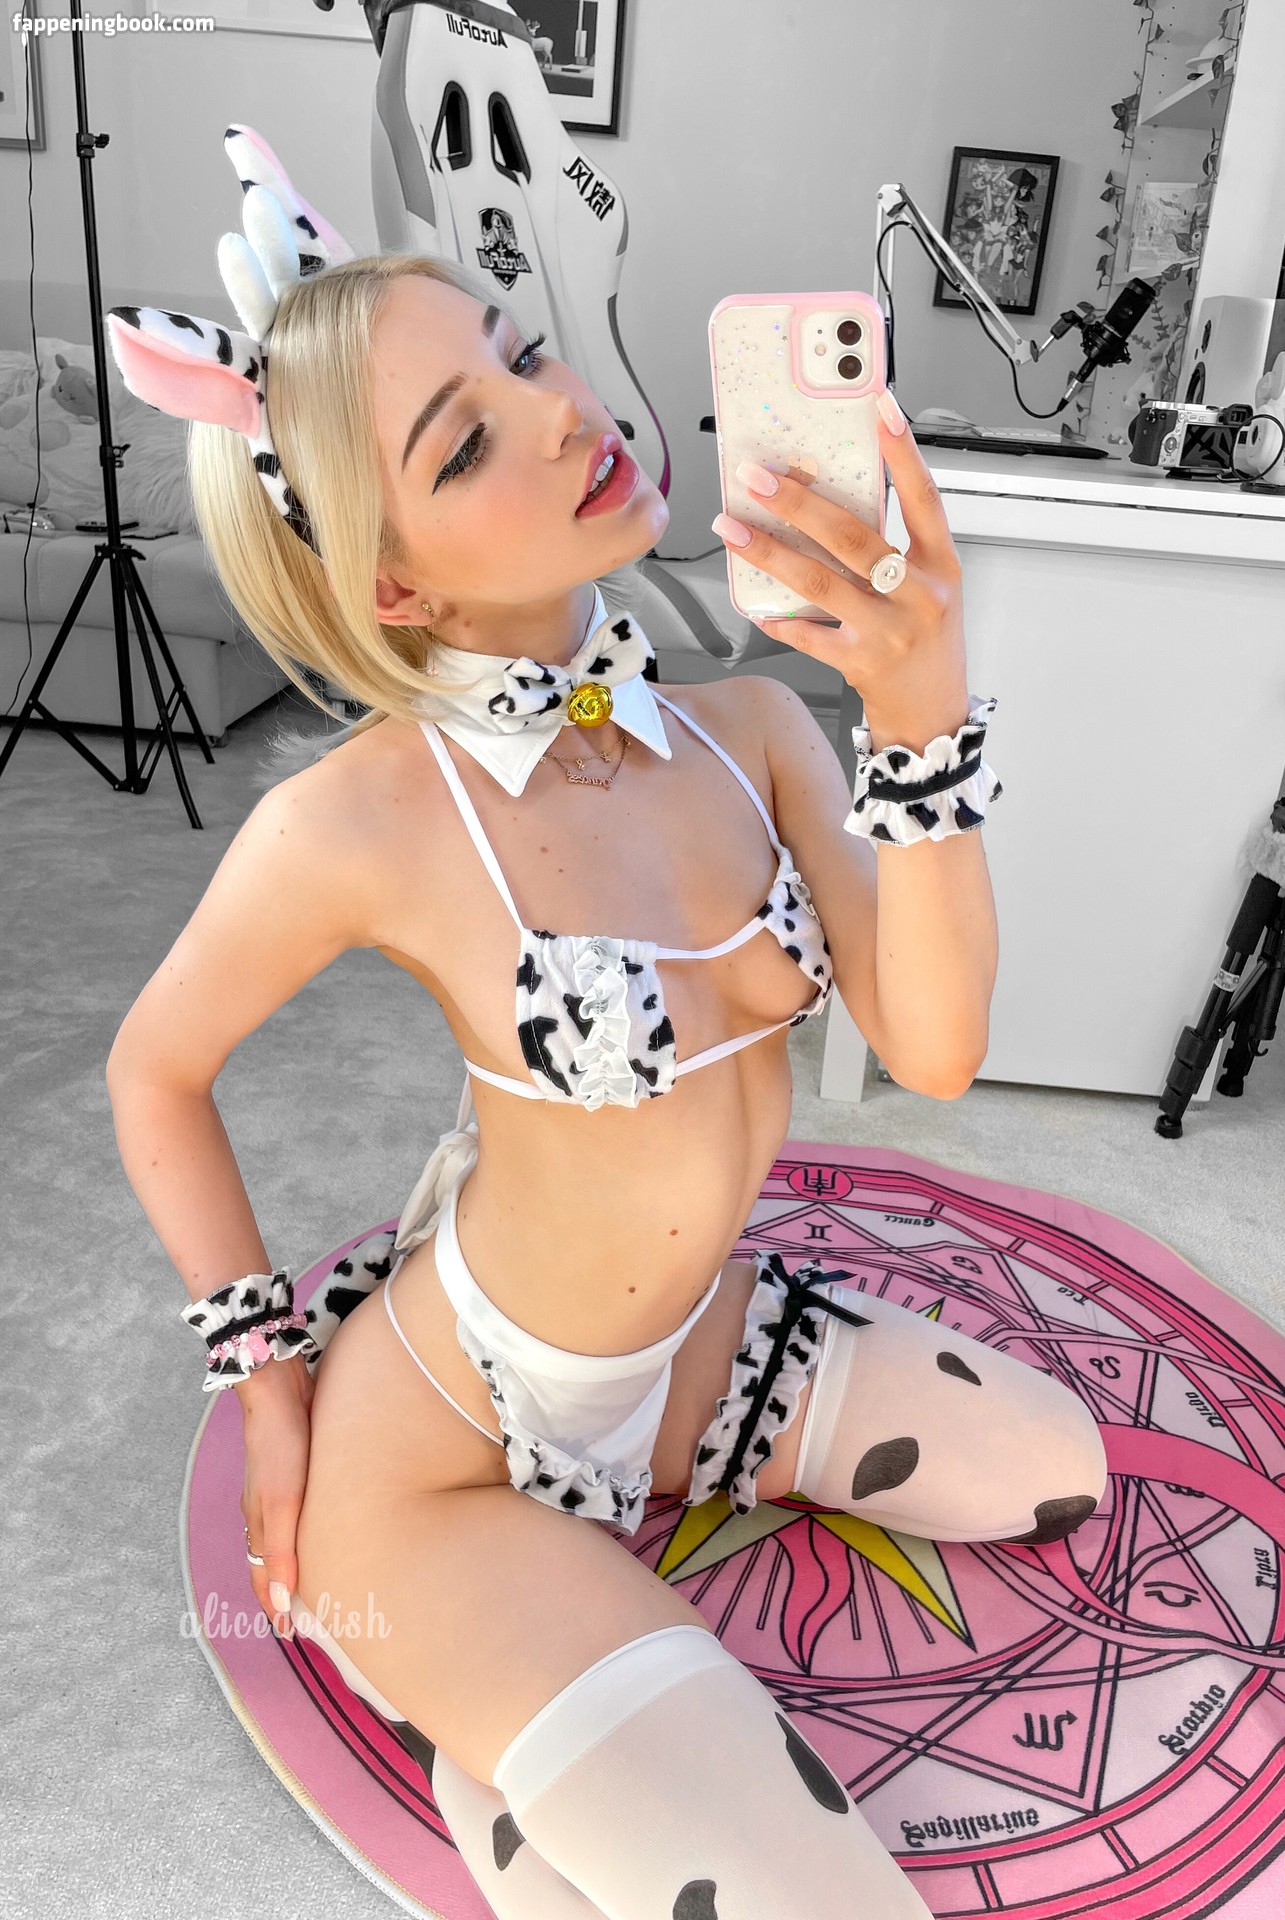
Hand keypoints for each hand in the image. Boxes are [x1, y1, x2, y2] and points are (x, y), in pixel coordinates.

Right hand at [239, 1355, 314, 1640]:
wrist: (278, 1386)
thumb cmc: (279, 1445)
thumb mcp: (281, 1502)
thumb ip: (281, 1550)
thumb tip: (281, 1601)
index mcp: (258, 1523)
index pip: (263, 1578)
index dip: (275, 1607)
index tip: (291, 1635)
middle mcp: (265, 1510)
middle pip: (271, 1561)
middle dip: (283, 1590)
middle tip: (308, 1616)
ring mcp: (279, 1488)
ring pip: (285, 1536)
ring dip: (296, 1561)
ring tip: (318, 1579)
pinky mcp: (296, 1467)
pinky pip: (299, 1511)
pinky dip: (305, 1531)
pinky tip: (324, 1526)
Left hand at [712, 396, 969, 752]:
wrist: (934, 716)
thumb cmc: (929, 644)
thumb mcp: (930, 588)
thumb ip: (894, 549)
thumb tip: (828, 501)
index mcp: (941, 566)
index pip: (924, 498)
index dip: (904, 453)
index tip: (881, 408)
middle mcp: (917, 595)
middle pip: (853, 537)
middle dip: (799, 502)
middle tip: (757, 476)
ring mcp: (888, 631)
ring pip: (820, 582)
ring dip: (770, 552)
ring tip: (732, 527)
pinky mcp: (860, 663)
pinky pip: (809, 636)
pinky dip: (781, 620)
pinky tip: (755, 605)